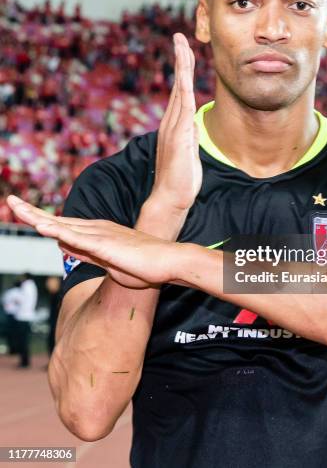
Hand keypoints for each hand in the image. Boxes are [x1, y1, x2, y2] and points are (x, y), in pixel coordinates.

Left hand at [7, 196, 177, 287]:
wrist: (169, 263)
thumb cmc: (145, 266)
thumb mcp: (109, 261)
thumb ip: (85, 252)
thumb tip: (63, 244)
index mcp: (98, 233)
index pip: (63, 225)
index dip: (41, 219)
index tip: (24, 213)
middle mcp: (96, 229)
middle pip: (57, 221)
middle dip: (31, 212)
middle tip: (10, 202)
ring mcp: (100, 235)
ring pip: (62, 225)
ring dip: (37, 217)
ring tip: (15, 207)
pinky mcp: (105, 245)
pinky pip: (76, 238)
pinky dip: (57, 231)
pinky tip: (41, 227)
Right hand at [147, 32, 202, 212]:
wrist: (171, 199)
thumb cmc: (181, 179)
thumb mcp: (189, 153)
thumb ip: (190, 136)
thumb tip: (193, 126)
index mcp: (175, 125)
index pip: (180, 91)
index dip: (183, 71)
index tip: (184, 51)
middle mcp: (171, 122)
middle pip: (178, 83)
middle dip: (180, 59)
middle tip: (180, 37)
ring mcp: (173, 128)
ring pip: (179, 89)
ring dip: (181, 67)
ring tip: (181, 45)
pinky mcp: (178, 137)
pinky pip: (182, 107)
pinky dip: (184, 88)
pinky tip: (186, 74)